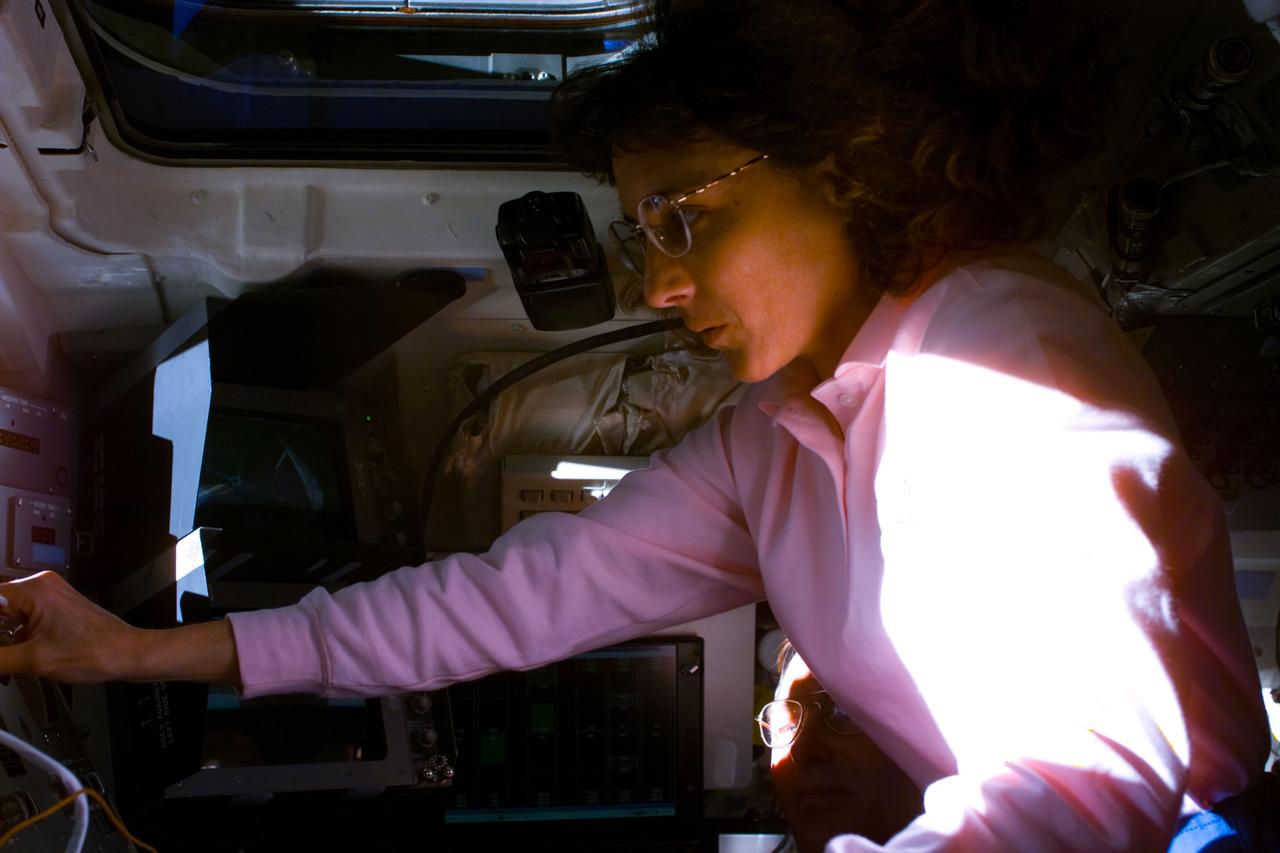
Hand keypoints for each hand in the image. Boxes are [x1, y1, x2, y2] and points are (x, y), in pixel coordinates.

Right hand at [0, 571, 143, 682]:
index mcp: (34, 589)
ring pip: (5, 615)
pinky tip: (10, 659)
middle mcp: (41, 586)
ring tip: (5, 664)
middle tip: (1, 660)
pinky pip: (21, 619)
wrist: (128, 654)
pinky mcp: (54, 609)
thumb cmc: (97, 651)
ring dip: (0, 640)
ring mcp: (49, 597)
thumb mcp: (33, 660)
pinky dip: (11, 639)